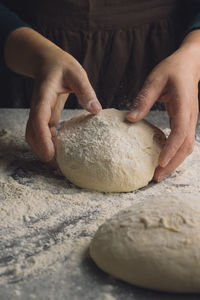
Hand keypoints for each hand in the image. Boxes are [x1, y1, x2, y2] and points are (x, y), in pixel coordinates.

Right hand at [4, 28, 101, 161]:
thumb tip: (96, 110)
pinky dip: (48, 143)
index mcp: (44, 96)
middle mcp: (38, 107)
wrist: (46, 61)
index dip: (42, 138)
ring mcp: (40, 112)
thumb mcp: (76, 73)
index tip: (49, 154)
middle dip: (41, 150)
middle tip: (56, 167)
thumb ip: (85, 90)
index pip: (39, 119)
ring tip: (57, 164)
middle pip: (33, 133)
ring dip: (43, 149)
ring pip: (35, 135)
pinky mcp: (46, 115)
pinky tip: (59, 151)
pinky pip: (43, 133)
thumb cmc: (61, 65)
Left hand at [126, 31, 199, 181]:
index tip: (160, 163)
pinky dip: (175, 153)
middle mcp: (190, 116)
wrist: (190, 64)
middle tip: (156, 177)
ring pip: (186, 146)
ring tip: (159, 173)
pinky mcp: (186, 121)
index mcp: (183, 106)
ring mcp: (190, 120)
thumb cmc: (172, 69)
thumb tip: (131, 119)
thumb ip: (144, 99)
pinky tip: (163, 159)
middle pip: (185, 146)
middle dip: (172, 164)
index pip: (180, 132)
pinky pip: (183, 141)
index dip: (171, 149)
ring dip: (174, 161)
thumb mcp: (155, 80)